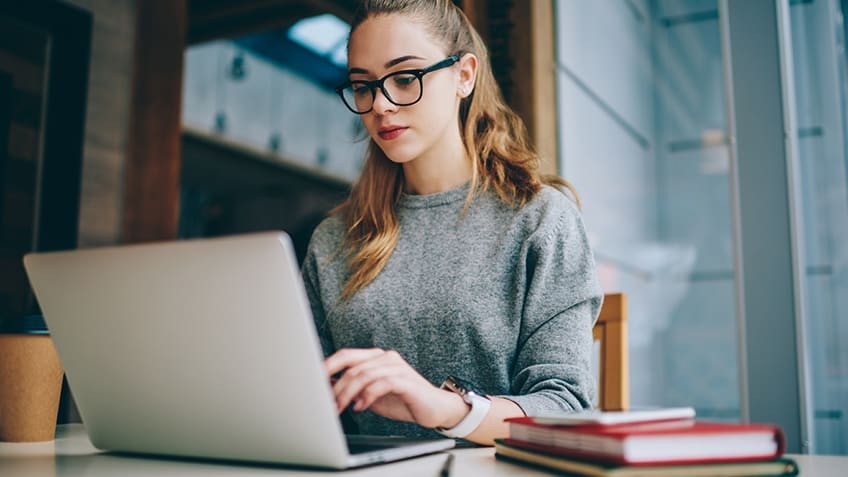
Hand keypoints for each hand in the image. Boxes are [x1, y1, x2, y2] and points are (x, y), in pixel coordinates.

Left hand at [324, 348, 464, 428]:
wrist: (435, 408)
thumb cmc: (403, 400)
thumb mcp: (372, 394)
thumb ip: (354, 388)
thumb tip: (327, 387)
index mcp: (376, 357)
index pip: (346, 355)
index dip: (328, 365)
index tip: (313, 380)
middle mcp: (386, 358)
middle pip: (352, 366)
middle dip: (336, 386)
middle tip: (328, 404)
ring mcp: (397, 367)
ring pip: (364, 375)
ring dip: (348, 394)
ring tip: (341, 408)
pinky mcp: (406, 380)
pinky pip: (381, 383)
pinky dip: (367, 396)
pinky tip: (360, 407)